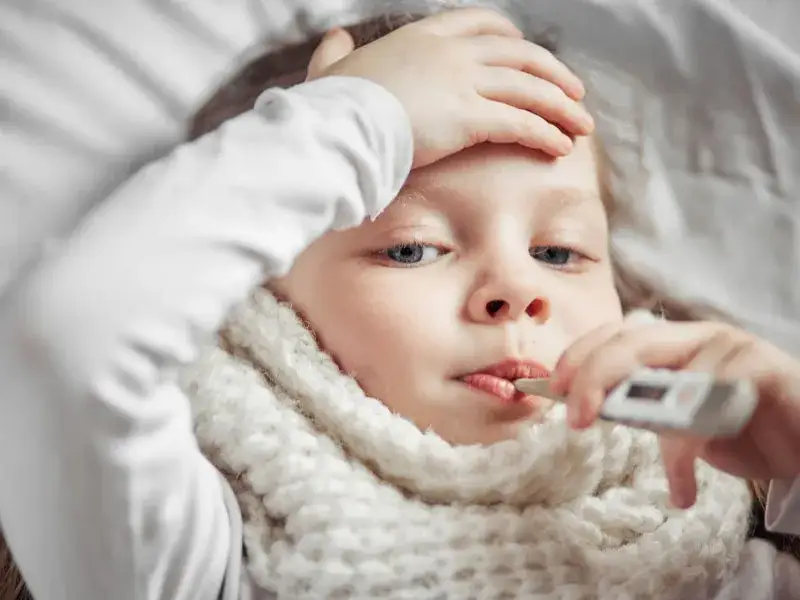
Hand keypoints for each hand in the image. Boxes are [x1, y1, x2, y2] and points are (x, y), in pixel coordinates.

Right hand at [305, 7, 593, 167]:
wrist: (334, 127)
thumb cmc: (331, 106)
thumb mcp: (331, 70)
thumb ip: (336, 54)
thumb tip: (335, 40)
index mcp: (423, 36)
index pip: (482, 24)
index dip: (513, 38)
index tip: (529, 54)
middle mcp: (451, 52)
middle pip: (520, 54)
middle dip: (553, 73)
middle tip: (574, 93)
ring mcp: (462, 81)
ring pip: (529, 88)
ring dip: (561, 107)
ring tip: (581, 126)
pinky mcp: (469, 117)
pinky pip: (520, 123)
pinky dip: (545, 134)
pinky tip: (560, 148)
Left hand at [550, 317, 799, 507]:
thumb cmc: (743, 431)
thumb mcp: (680, 421)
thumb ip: (642, 408)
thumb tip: (585, 407)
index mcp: (673, 342)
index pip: (614, 334)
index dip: (580, 356)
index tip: (551, 387)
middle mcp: (697, 337)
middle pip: (630, 343)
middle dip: (594, 377)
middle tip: (575, 419)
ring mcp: (732, 348)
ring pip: (673, 383)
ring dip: (658, 434)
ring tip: (666, 479)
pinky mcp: (763, 370)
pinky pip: (712, 411)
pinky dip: (689, 455)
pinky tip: (685, 490)